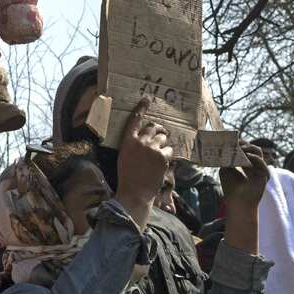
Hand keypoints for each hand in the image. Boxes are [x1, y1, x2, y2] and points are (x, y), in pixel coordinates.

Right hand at [115, 98, 173, 218]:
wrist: (135, 192)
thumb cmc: (127, 177)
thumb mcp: (124, 157)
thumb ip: (134, 144)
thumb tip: (146, 138)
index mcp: (127, 141)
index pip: (135, 120)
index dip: (141, 108)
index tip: (146, 100)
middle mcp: (140, 142)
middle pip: (153, 127)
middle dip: (159, 129)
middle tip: (162, 134)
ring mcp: (152, 148)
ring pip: (163, 138)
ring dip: (163, 144)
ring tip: (158, 155)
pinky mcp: (162, 156)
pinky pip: (169, 150)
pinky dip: (167, 155)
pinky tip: (161, 163)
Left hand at [221, 143, 269, 208]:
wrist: (238, 203)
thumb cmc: (231, 188)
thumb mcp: (226, 169)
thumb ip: (227, 158)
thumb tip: (226, 145)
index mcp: (245, 164)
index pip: (244, 149)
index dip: (238, 143)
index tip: (230, 139)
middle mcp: (254, 165)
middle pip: (251, 148)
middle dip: (242, 144)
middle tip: (233, 142)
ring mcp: (259, 169)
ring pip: (257, 152)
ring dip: (248, 147)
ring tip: (239, 148)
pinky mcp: (264, 174)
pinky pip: (260, 162)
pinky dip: (253, 157)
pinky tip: (245, 155)